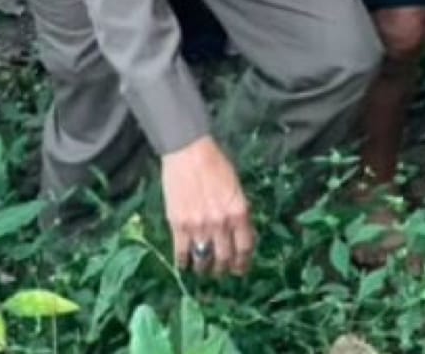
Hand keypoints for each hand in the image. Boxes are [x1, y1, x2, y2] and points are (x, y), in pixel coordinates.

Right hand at [161, 136, 254, 277]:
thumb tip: (240, 235)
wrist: (188, 152)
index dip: (243, 263)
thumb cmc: (215, 164)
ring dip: (204, 269)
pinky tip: (184, 264)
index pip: (245, 248)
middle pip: (225, 259)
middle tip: (220, 271)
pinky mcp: (179, 225)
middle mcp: (221, 224)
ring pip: (204, 260)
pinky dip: (183, 262)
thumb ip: (239, 213)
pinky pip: (182, 253)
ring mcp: (199, 227)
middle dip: (224, 269)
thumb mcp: (236, 189)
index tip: (240, 269)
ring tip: (203, 269)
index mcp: (239, 213)